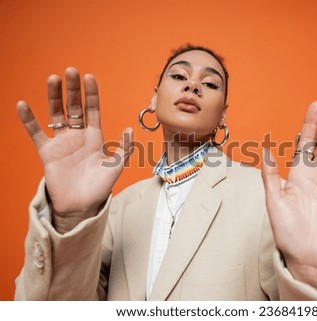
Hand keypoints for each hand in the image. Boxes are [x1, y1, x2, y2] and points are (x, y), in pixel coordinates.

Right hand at [17, 67, 133, 232]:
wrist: (82, 205)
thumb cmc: (100, 186)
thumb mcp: (116, 166)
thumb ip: (124, 148)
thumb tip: (129, 128)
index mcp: (95, 136)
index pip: (92, 109)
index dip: (91, 94)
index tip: (89, 77)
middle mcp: (77, 135)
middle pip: (74, 107)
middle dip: (73, 89)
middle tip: (70, 71)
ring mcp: (61, 142)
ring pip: (56, 114)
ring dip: (53, 97)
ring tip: (52, 79)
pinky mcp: (47, 152)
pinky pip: (36, 133)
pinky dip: (29, 120)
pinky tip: (23, 105)